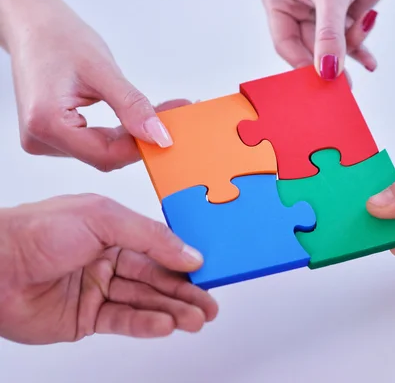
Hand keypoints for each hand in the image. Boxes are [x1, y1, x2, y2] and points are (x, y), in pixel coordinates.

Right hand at [0, 0, 185, 171]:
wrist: (31, 25)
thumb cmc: (58, 38)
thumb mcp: (102, 70)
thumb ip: (132, 106)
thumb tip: (160, 136)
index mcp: (46, 123)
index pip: (107, 155)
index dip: (143, 146)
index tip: (172, 132)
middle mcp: (40, 138)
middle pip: (105, 156)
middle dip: (142, 139)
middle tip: (174, 116)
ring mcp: (44, 140)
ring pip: (101, 152)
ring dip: (132, 137)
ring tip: (158, 114)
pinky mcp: (52, 135)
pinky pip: (93, 143)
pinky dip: (118, 133)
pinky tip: (135, 118)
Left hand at [0, 194, 217, 344]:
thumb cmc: (36, 231)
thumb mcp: (103, 218)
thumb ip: (150, 236)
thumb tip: (188, 253)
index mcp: (115, 230)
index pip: (160, 247)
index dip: (185, 260)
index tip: (209, 270)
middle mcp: (109, 259)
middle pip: (157, 278)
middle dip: (186, 292)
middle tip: (210, 303)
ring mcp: (99, 289)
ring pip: (145, 301)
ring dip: (173, 310)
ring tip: (197, 318)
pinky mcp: (87, 318)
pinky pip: (124, 321)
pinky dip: (147, 324)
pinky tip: (166, 325)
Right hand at [263, 0, 394, 78]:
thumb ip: (330, 36)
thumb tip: (328, 71)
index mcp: (281, 2)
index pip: (286, 45)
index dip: (303, 65)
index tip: (321, 80)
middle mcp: (297, 11)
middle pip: (309, 52)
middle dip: (329, 64)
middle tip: (344, 87)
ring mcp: (321, 17)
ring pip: (332, 50)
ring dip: (351, 49)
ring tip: (364, 50)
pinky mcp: (343, 19)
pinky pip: (349, 45)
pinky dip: (361, 53)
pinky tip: (370, 63)